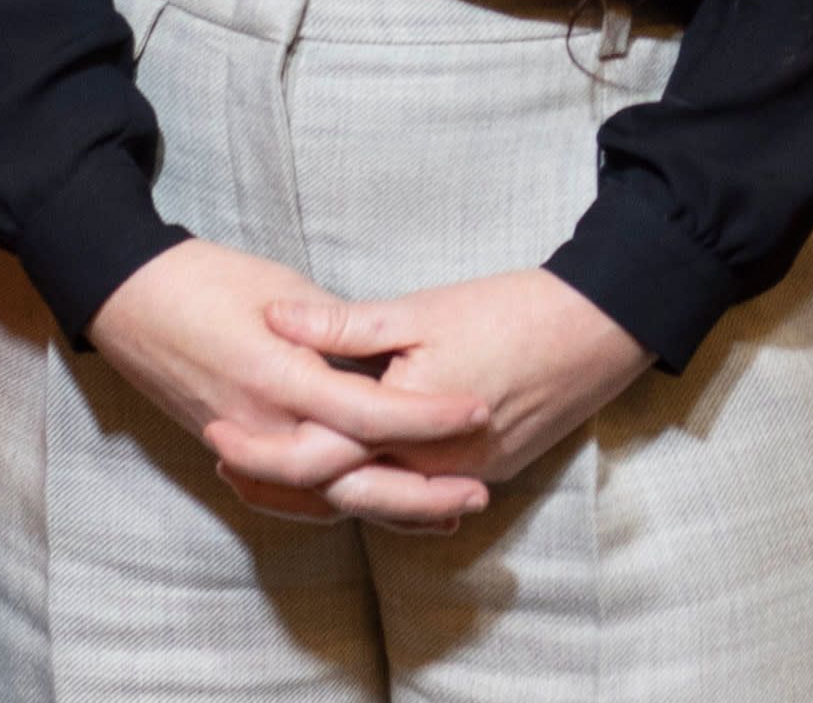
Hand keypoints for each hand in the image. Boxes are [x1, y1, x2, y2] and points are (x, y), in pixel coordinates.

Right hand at [87, 239, 494, 527]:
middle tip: (476, 491)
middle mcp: (264, 424)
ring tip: (444, 508)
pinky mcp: (232, 452)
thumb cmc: (204, 279)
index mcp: (281, 376)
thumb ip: (338, 331)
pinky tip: (371, 503)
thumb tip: (387, 357)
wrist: (127, 298)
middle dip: (419, 495)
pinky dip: (333, 506)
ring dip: (385, 508)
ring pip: (324, 500)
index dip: (429, 416)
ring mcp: (246, 446)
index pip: (371, 412)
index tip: (478, 410)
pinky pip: (288, 499)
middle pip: (353, 480)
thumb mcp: (283, 289)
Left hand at [254, 268, 651, 533]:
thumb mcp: (419, 310)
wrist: (595, 332)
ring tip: (265, 475)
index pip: (317, 456)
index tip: (217, 428)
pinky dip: (369, 490)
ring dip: (318, 493)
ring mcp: (458, 480)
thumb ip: (343, 324)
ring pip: (374, 503)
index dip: (262, 449)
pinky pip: (410, 498)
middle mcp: (429, 471)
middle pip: (337, 492)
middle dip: (278, 483)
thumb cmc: (510, 312)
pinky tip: (340, 474)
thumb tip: (275, 319)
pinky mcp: (480, 474)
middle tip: (225, 461)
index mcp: (407, 430)